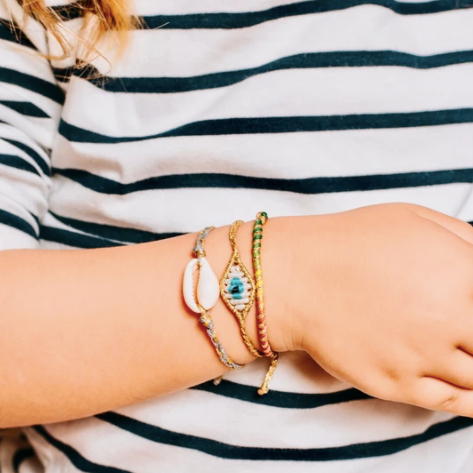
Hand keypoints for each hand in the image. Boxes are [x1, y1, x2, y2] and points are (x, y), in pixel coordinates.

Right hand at [278, 203, 472, 415]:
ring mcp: (423, 356)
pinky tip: (470, 386)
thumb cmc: (351, 241)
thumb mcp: (413, 218)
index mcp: (461, 273)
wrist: (295, 276)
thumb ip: (466, 239)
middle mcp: (449, 319)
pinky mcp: (397, 384)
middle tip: (467, 331)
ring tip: (461, 351)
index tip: (472, 309)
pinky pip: (456, 403)